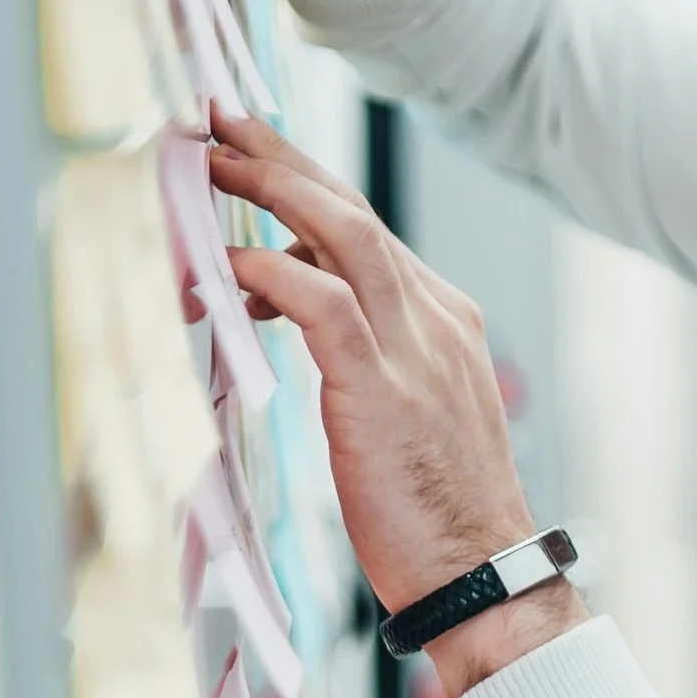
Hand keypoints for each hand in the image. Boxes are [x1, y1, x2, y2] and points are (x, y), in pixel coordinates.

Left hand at [214, 110, 584, 697]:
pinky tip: (231, 266)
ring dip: (273, 190)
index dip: (306, 181)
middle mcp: (434, 318)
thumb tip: (287, 302)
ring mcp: (416, 349)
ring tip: (213, 165)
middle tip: (221, 122)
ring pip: (344, 235)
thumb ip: (360, 352)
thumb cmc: (435, 513)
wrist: (483, 576)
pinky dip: (275, 273)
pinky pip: (326, 304)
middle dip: (283, 159)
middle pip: (352, 210)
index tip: (255, 151)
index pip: (365, 227)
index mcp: (443, 320)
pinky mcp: (384, 389)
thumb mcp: (402, 414)